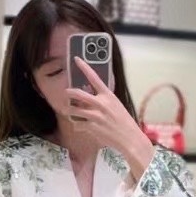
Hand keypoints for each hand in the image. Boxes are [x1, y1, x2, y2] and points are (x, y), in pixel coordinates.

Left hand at [67, 58, 154, 178]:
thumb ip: (104, 100)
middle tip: (66, 93)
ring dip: (70, 111)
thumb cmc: (124, 122)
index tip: (76, 59)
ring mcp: (95, 116)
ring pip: (73, 110)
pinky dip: (77, 126)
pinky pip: (77, 124)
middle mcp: (101, 104)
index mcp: (108, 96)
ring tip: (70, 113)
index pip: (94, 77)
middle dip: (68, 93)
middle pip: (78, 94)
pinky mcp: (92, 127)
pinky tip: (81, 127)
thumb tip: (91, 96)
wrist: (129, 138)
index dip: (84, 67)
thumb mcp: (116, 105)